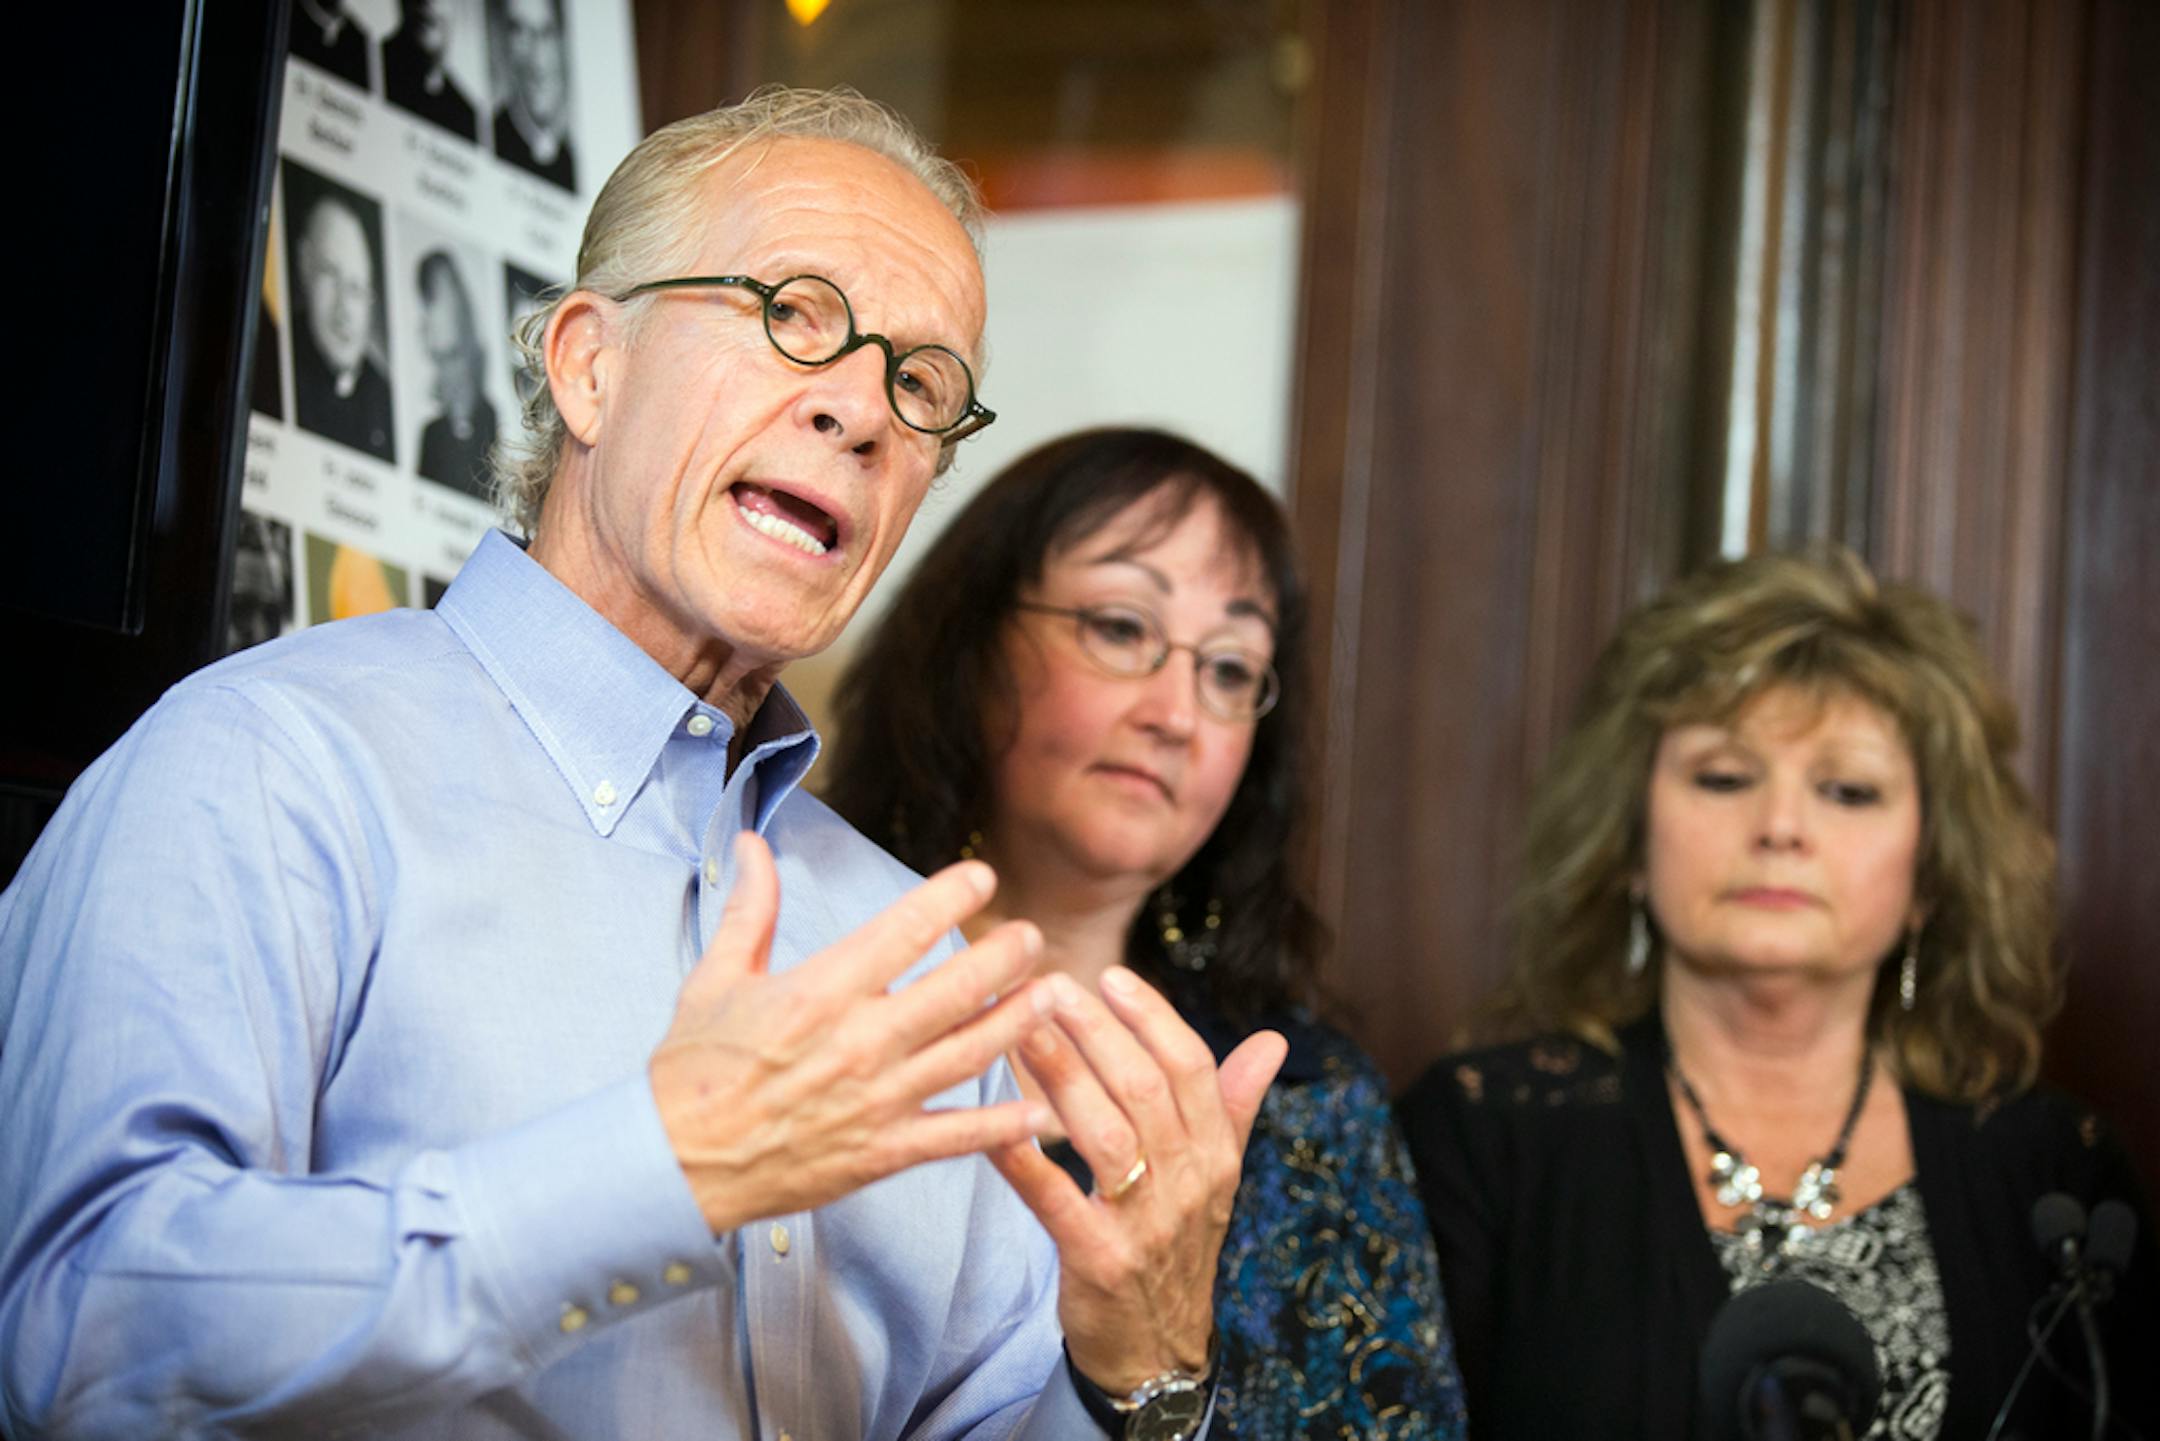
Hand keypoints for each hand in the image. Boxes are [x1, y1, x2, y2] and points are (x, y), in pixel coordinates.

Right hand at [650, 831, 1055, 1233]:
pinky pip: (955, 1137)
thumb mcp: (716, 977)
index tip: (981, 877)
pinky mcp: (882, 1152)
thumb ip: (750, 909)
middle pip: (955, 988)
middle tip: (1031, 935)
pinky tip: (1037, 1109)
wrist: (673, 1163)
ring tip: (1051, 995)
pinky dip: (1001, 1125)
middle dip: (1004, 956)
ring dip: (1018, 1021)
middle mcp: (859, 1041)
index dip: (951, 896)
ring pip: (969, 1053)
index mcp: (821, 991)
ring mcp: (877, 1100)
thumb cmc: (692, 1070)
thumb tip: (752, 845)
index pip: (904, 930)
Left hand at [989, 966, 1287, 1394]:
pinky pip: (1058, 1202)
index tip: (1112, 977)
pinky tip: (993, 1126)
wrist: (1158, 1352)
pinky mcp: (1098, 1262)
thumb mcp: (1217, 1177)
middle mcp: (1187, 1183)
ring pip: (1105, 1135)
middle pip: (1146, 1090)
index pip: (1192, 1068)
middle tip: (1050, 986)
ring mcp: (1145, 1225)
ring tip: (1019, 1030)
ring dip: (1060, 1077)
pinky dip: (1024, 1162)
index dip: (1153, 1018)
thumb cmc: (1177, 1246)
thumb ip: (1236, 1103)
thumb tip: (1274, 1039)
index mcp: (1216, 1153)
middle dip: (1097, 1032)